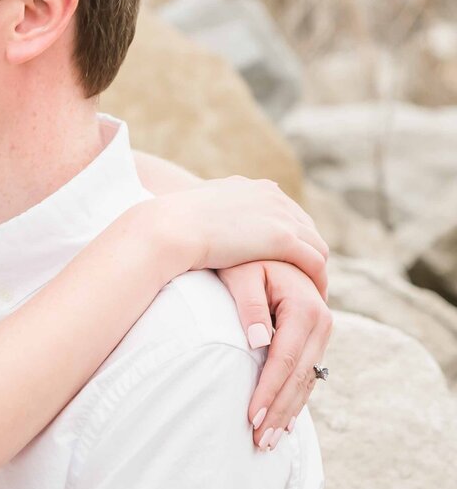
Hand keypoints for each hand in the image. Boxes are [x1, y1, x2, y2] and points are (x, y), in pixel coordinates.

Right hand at [155, 178, 328, 298]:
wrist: (172, 227)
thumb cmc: (174, 225)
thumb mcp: (198, 211)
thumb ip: (211, 213)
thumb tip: (203, 224)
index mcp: (255, 189)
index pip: (287, 213)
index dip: (291, 239)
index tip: (288, 262)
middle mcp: (273, 196)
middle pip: (307, 228)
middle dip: (308, 254)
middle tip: (305, 282)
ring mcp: (280, 215)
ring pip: (316, 246)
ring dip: (316, 271)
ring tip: (311, 295)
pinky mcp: (283, 238)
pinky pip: (315, 262)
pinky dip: (317, 281)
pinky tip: (312, 299)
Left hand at [217, 260, 332, 447]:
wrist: (266, 246)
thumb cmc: (245, 260)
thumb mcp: (242, 275)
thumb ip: (249, 306)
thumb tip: (259, 341)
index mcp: (305, 306)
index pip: (284, 359)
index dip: (269, 390)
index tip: (251, 417)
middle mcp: (321, 321)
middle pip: (299, 376)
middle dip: (280, 411)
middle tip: (259, 441)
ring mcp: (322, 332)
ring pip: (306, 380)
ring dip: (288, 412)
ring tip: (267, 441)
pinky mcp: (315, 339)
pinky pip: (307, 375)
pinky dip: (295, 400)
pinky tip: (283, 423)